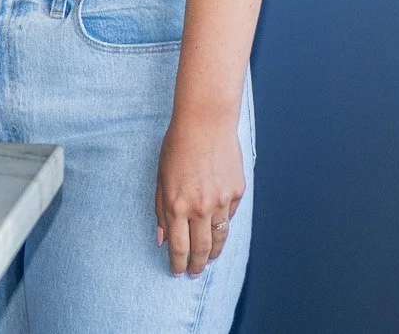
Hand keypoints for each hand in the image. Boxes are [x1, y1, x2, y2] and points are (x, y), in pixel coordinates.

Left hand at [155, 106, 244, 276]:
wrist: (205, 123)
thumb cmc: (177, 147)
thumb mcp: (160, 178)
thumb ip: (161, 210)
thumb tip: (161, 239)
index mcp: (177, 205)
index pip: (179, 247)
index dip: (178, 263)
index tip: (177, 272)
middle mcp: (200, 208)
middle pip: (202, 249)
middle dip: (197, 266)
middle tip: (195, 274)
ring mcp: (222, 201)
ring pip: (220, 238)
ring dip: (214, 254)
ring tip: (209, 261)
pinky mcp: (237, 192)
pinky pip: (229, 215)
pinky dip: (222, 223)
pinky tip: (217, 227)